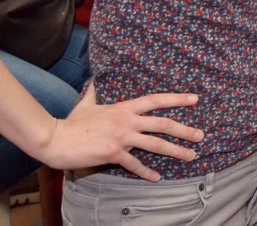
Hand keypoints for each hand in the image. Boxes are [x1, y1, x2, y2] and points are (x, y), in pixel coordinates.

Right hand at [40, 87, 203, 180]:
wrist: (55, 138)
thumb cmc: (71, 122)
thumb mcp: (86, 103)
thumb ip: (94, 91)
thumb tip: (94, 79)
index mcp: (124, 107)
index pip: (156, 100)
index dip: (177, 99)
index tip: (195, 99)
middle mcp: (127, 121)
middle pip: (163, 124)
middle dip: (185, 130)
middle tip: (201, 135)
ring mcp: (121, 138)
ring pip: (155, 144)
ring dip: (176, 150)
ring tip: (190, 155)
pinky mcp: (113, 154)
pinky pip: (135, 164)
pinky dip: (147, 172)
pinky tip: (157, 177)